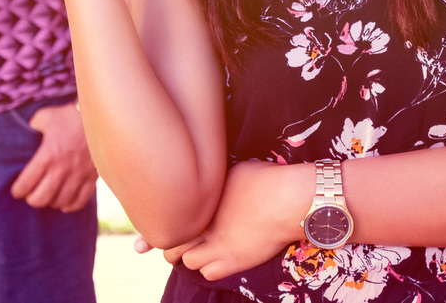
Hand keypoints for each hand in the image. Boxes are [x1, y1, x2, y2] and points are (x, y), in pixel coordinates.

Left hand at [10, 101, 97, 211]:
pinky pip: (80, 201)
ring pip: (60, 202)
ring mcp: (78, 175)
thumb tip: (25, 132)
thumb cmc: (70, 116)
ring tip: (48, 196)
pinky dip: (70, 205)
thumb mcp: (45, 116)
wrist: (100, 116)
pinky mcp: (91, 177)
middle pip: (41, 198)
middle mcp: (62, 169)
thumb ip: (32, 126)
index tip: (17, 190)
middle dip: (32, 199)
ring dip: (51, 202)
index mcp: (47, 155)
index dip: (18, 191)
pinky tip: (64, 202)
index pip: (26, 183)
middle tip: (31, 195)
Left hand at [164, 160, 311, 280]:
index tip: (158, 234)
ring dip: (191, 257)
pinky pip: (209, 274)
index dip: (161, 229)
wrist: (287, 200)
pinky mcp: (235, 261)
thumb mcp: (233, 171)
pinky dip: (209, 268)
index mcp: (201, 202)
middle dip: (173, 243)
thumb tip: (211, 182)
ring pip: (188, 262)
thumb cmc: (265, 179)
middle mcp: (205, 226)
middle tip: (181, 241)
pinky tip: (216, 259)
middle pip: (173, 243)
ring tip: (200, 250)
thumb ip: (216, 183)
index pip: (170, 218)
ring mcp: (219, 246)